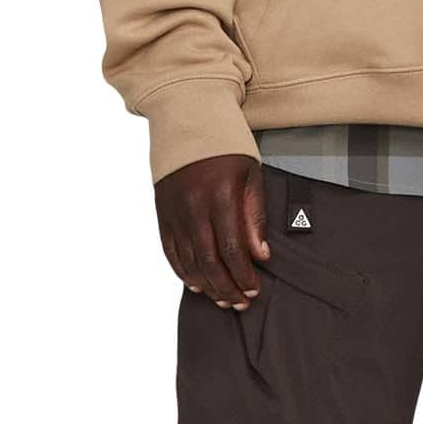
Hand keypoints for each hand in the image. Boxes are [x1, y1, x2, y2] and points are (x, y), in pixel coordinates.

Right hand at [154, 154, 269, 308]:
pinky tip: (196, 284)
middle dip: (226, 287)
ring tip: (223, 299)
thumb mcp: (251, 174)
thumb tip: (260, 255)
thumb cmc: (226, 147)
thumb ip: (254, 215)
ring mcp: (173, 210)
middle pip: (208, 260)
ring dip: (206, 284)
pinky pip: (170, 250)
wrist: (186, 120)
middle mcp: (192, 205)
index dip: (243, 274)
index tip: (254, 289)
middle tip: (240, 303)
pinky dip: (182, 271)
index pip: (232, 247)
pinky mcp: (161, 212)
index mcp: (219, 194)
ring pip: (188, 260)